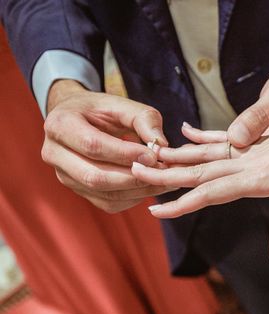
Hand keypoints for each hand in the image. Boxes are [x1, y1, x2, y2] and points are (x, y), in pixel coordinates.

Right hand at [42, 79, 173, 212]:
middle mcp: (55, 154)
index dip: (125, 153)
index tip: (153, 155)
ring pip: (103, 194)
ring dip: (138, 190)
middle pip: (95, 176)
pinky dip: (134, 198)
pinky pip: (109, 203)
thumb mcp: (121, 105)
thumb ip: (144, 119)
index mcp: (60, 125)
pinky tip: (152, 187)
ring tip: (164, 180)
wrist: (79, 120)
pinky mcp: (80, 191)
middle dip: (133, 177)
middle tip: (162, 172)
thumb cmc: (102, 111)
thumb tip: (161, 145)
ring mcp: (65, 177)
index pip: (92, 145)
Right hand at [131, 101, 268, 263]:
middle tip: (133, 174)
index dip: (183, 203)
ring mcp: (251, 149)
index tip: (156, 212)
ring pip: (206, 156)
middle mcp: (249, 161)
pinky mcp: (258, 140)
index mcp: (260, 178)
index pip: (212, 192)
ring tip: (147, 158)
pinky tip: (183, 133)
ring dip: (176, 158)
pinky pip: (223, 138)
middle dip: (165, 176)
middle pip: (200, 172)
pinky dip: (201, 138)